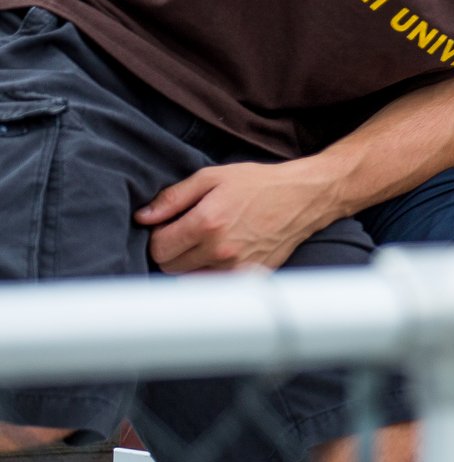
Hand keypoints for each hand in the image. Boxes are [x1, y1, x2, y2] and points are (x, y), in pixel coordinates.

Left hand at [135, 160, 336, 272]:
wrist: (303, 197)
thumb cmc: (258, 184)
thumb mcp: (213, 177)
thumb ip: (173, 197)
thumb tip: (142, 217)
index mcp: (207, 223)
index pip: (158, 247)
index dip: (159, 235)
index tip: (171, 225)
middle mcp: (220, 250)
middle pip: (169, 266)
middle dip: (171, 250)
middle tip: (187, 232)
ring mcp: (236, 267)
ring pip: (188, 278)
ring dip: (188, 263)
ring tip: (205, 242)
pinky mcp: (249, 277)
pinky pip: (212, 284)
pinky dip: (208, 273)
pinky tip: (220, 254)